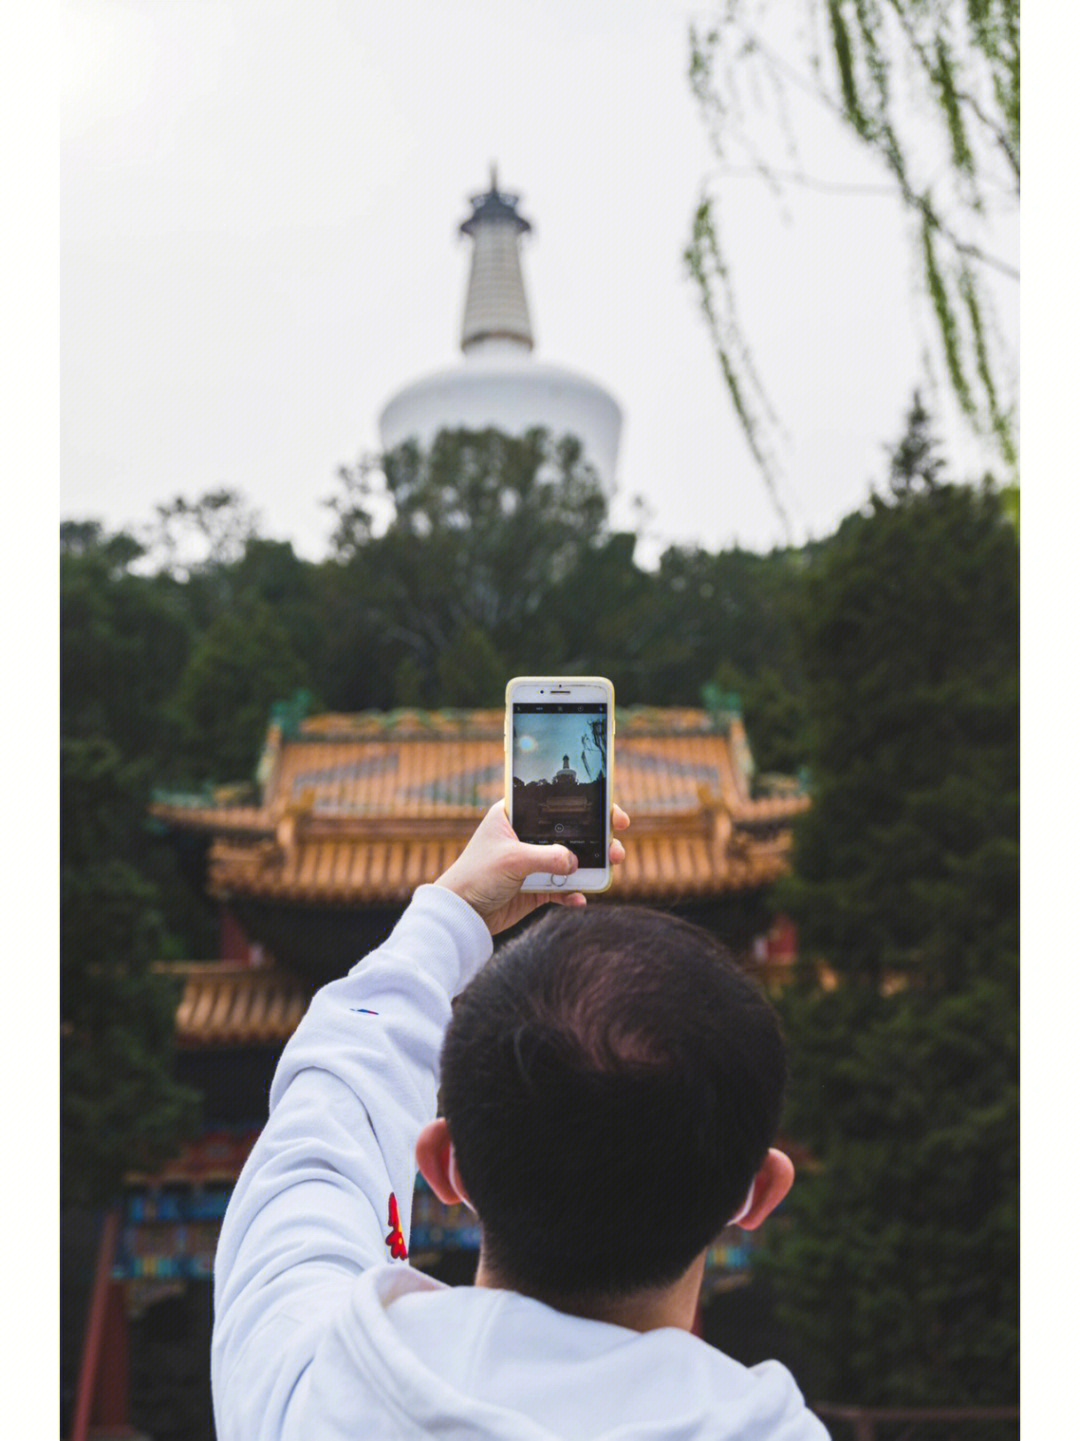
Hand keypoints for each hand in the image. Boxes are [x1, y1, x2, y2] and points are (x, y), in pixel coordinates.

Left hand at [435, 800, 630, 934]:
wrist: (460, 914)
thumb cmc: (476, 875)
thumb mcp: (512, 860)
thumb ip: (546, 857)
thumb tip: (575, 862)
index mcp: (515, 816)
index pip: (556, 803)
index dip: (586, 806)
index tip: (611, 813)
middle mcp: (526, 836)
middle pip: (570, 833)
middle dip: (597, 840)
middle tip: (616, 847)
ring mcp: (532, 863)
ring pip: (570, 861)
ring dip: (591, 866)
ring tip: (609, 870)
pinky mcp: (534, 888)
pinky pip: (562, 888)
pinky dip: (573, 893)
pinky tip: (579, 898)